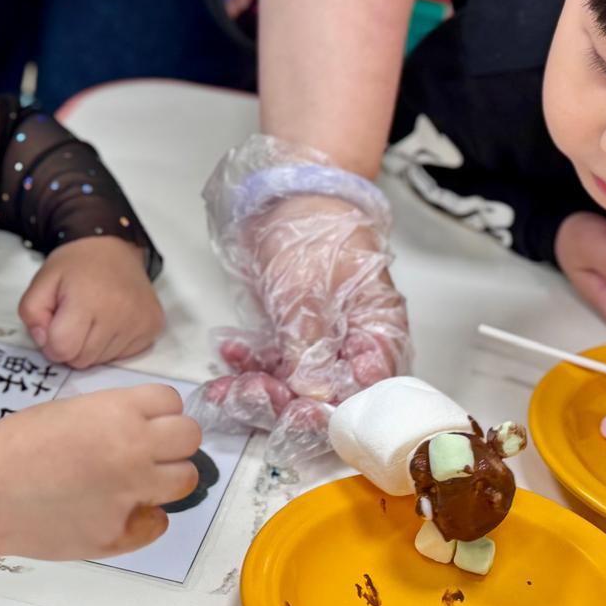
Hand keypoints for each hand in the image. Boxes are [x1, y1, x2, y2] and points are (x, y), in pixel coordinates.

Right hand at [0, 385, 200, 566]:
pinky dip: (144, 519)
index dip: (160, 412)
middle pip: (190, 438)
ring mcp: (131, 494)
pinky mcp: (119, 533)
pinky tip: (120, 512)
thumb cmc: (17, 444)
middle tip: (149, 451)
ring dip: (167, 479)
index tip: (147, 422)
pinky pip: (157, 524)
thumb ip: (114, 416)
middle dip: (173, 442)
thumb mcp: (72, 410)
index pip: (172, 402)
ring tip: (138, 482)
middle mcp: (134, 450)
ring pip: (184, 481)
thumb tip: (145, 428)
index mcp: (120, 412)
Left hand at [17, 237, 164, 368]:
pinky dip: (112, 344)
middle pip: (82, 360)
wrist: (115, 246)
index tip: (55, 324)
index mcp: (87, 301)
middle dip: (72, 346)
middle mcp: (119, 314)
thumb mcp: (42, 281)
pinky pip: (123, 355)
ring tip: (94, 317)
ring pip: (102, 361)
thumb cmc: (76, 265)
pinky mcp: (153, 326)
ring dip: (92, 345)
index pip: (62, 349)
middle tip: (74, 319)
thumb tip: (44, 342)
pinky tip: (112, 320)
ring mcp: (140, 322)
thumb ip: (31, 313)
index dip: (51, 342)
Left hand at [189, 194, 409, 465]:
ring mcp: (323, 339)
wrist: (290, 189)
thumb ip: (311, 348)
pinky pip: (275, 362)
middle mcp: (355, 343)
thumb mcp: (309, 293)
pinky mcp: (295, 331)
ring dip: (260, 389)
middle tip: (250, 396)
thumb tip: (313, 396)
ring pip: (296, 384)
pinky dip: (251, 365)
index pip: (365, 393)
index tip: (296, 416)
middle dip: (285, 403)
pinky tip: (229, 359)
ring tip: (228, 386)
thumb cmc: (313, 230)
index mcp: (378, 333)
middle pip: (328, 396)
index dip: (332, 413)